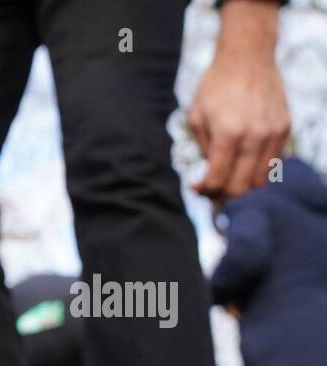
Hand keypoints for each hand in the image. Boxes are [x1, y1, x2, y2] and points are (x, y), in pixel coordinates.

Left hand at [188, 0, 288, 202]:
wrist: (248, 57)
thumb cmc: (216, 86)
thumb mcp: (197, 118)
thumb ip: (204, 150)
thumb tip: (209, 174)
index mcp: (228, 134)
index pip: (218, 180)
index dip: (204, 190)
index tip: (196, 187)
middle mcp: (254, 136)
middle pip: (241, 187)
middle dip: (222, 194)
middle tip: (211, 189)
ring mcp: (273, 133)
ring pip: (260, 180)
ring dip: (242, 185)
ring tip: (228, 178)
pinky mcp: (285, 128)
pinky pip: (273, 162)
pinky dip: (257, 169)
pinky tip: (243, 162)